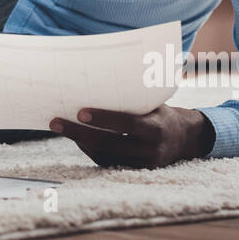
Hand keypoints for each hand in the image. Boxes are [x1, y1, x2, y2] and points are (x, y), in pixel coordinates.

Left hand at [49, 105, 214, 168]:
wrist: (183, 139)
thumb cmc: (161, 111)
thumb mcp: (154, 101)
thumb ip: (134, 93)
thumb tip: (102, 68)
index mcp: (156, 128)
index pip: (126, 124)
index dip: (103, 118)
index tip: (80, 111)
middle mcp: (149, 150)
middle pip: (108, 144)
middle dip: (78, 133)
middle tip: (55, 122)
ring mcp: (140, 164)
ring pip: (103, 155)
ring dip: (79, 141)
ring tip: (59, 126)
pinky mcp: (133, 171)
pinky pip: (105, 162)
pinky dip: (88, 149)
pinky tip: (76, 136)